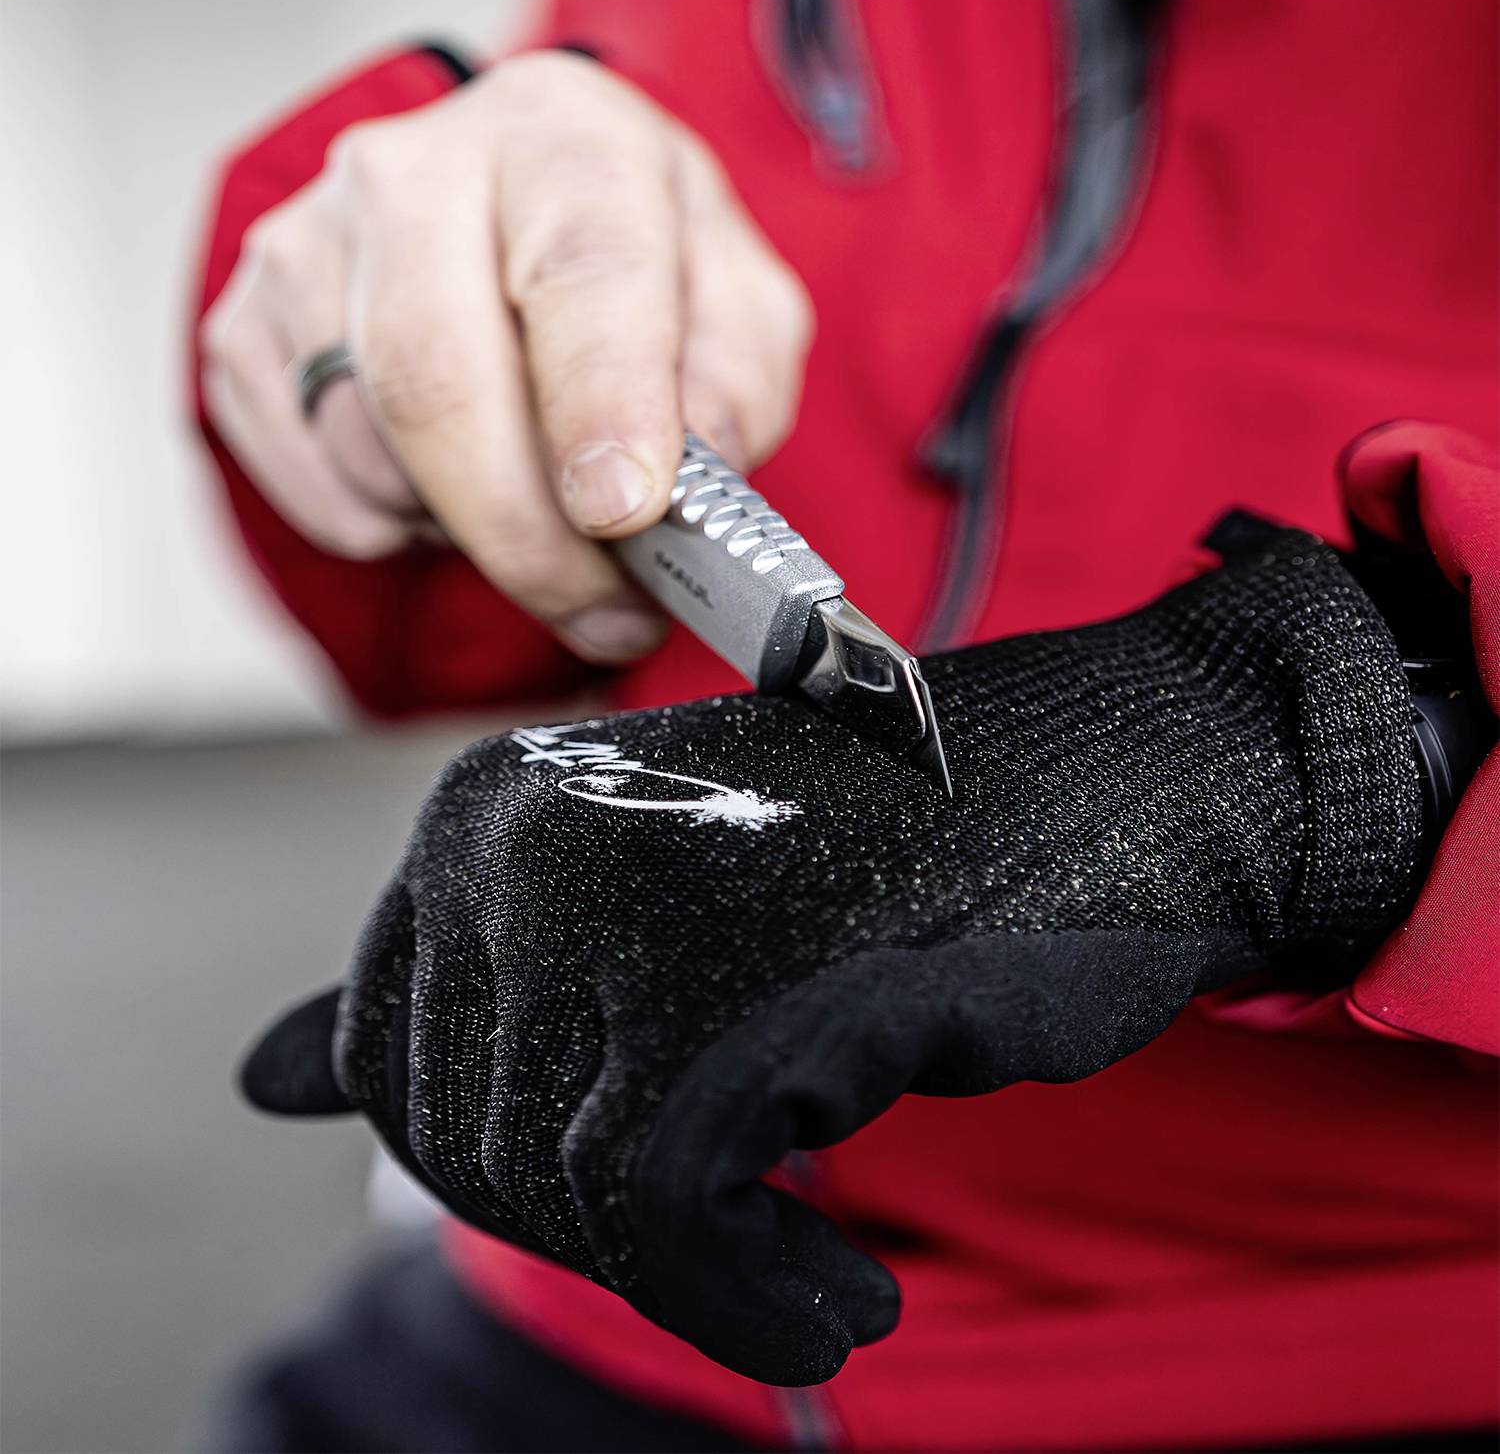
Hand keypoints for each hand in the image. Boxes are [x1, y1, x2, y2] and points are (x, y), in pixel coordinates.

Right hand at [201, 53, 813, 664]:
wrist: (516, 226)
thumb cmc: (634, 271)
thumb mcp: (734, 306)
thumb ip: (733, 387)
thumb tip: (693, 480)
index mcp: (562, 140)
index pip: (579, 274)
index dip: (600, 406)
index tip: (622, 513)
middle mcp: (414, 172)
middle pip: (437, 384)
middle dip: (529, 538)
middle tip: (603, 611)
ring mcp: (310, 248)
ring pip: (374, 455)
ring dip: (472, 536)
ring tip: (543, 524)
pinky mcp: (247, 330)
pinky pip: (320, 490)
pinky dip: (399, 531)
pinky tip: (456, 492)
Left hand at [239, 527, 1422, 1382]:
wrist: (1108, 784)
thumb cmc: (901, 850)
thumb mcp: (657, 904)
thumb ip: (468, 987)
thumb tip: (261, 1078)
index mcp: (489, 807)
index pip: (400, 1056)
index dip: (515, 1162)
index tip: (644, 1191)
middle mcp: (527, 839)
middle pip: (473, 1135)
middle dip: (602, 1232)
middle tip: (746, 1255)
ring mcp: (626, 905)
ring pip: (564, 1186)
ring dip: (693, 1282)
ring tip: (811, 1290)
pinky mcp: (738, 987)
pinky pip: (667, 1212)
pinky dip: (746, 1301)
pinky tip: (835, 1302)